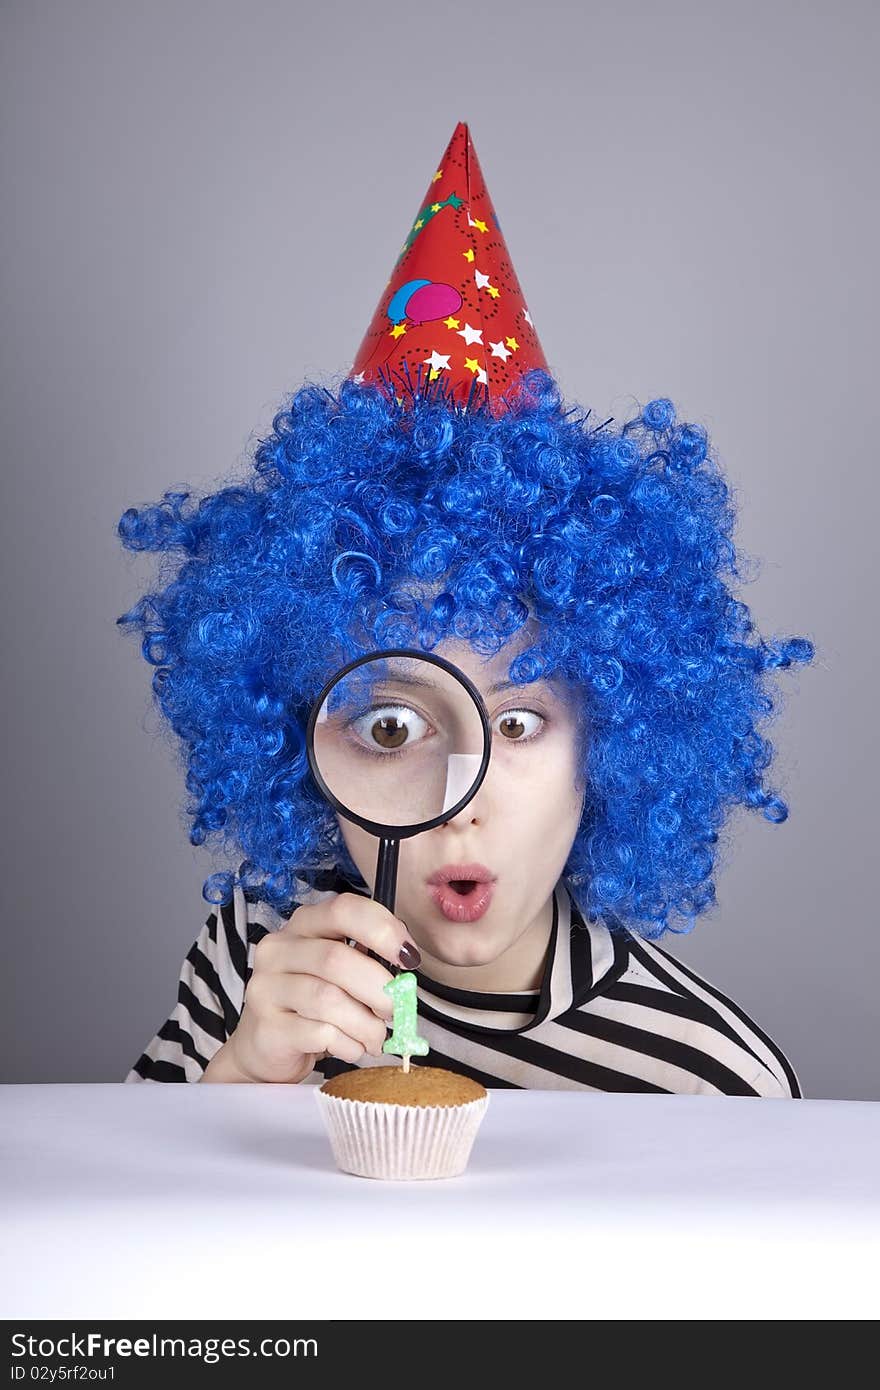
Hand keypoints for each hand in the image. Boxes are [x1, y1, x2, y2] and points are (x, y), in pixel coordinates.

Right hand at [212, 894, 420, 1083]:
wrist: (267, 1048)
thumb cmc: (313, 1005)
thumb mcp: (340, 973)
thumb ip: (368, 958)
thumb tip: (407, 961)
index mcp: (303, 925)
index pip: (343, 909)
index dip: (382, 929)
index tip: (409, 958)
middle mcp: (278, 950)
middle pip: (336, 959)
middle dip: (378, 989)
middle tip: (395, 1010)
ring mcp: (266, 988)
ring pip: (329, 1000)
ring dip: (366, 1025)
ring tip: (375, 1038)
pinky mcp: (268, 1028)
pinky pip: (321, 1034)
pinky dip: (349, 1045)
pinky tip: (351, 1048)